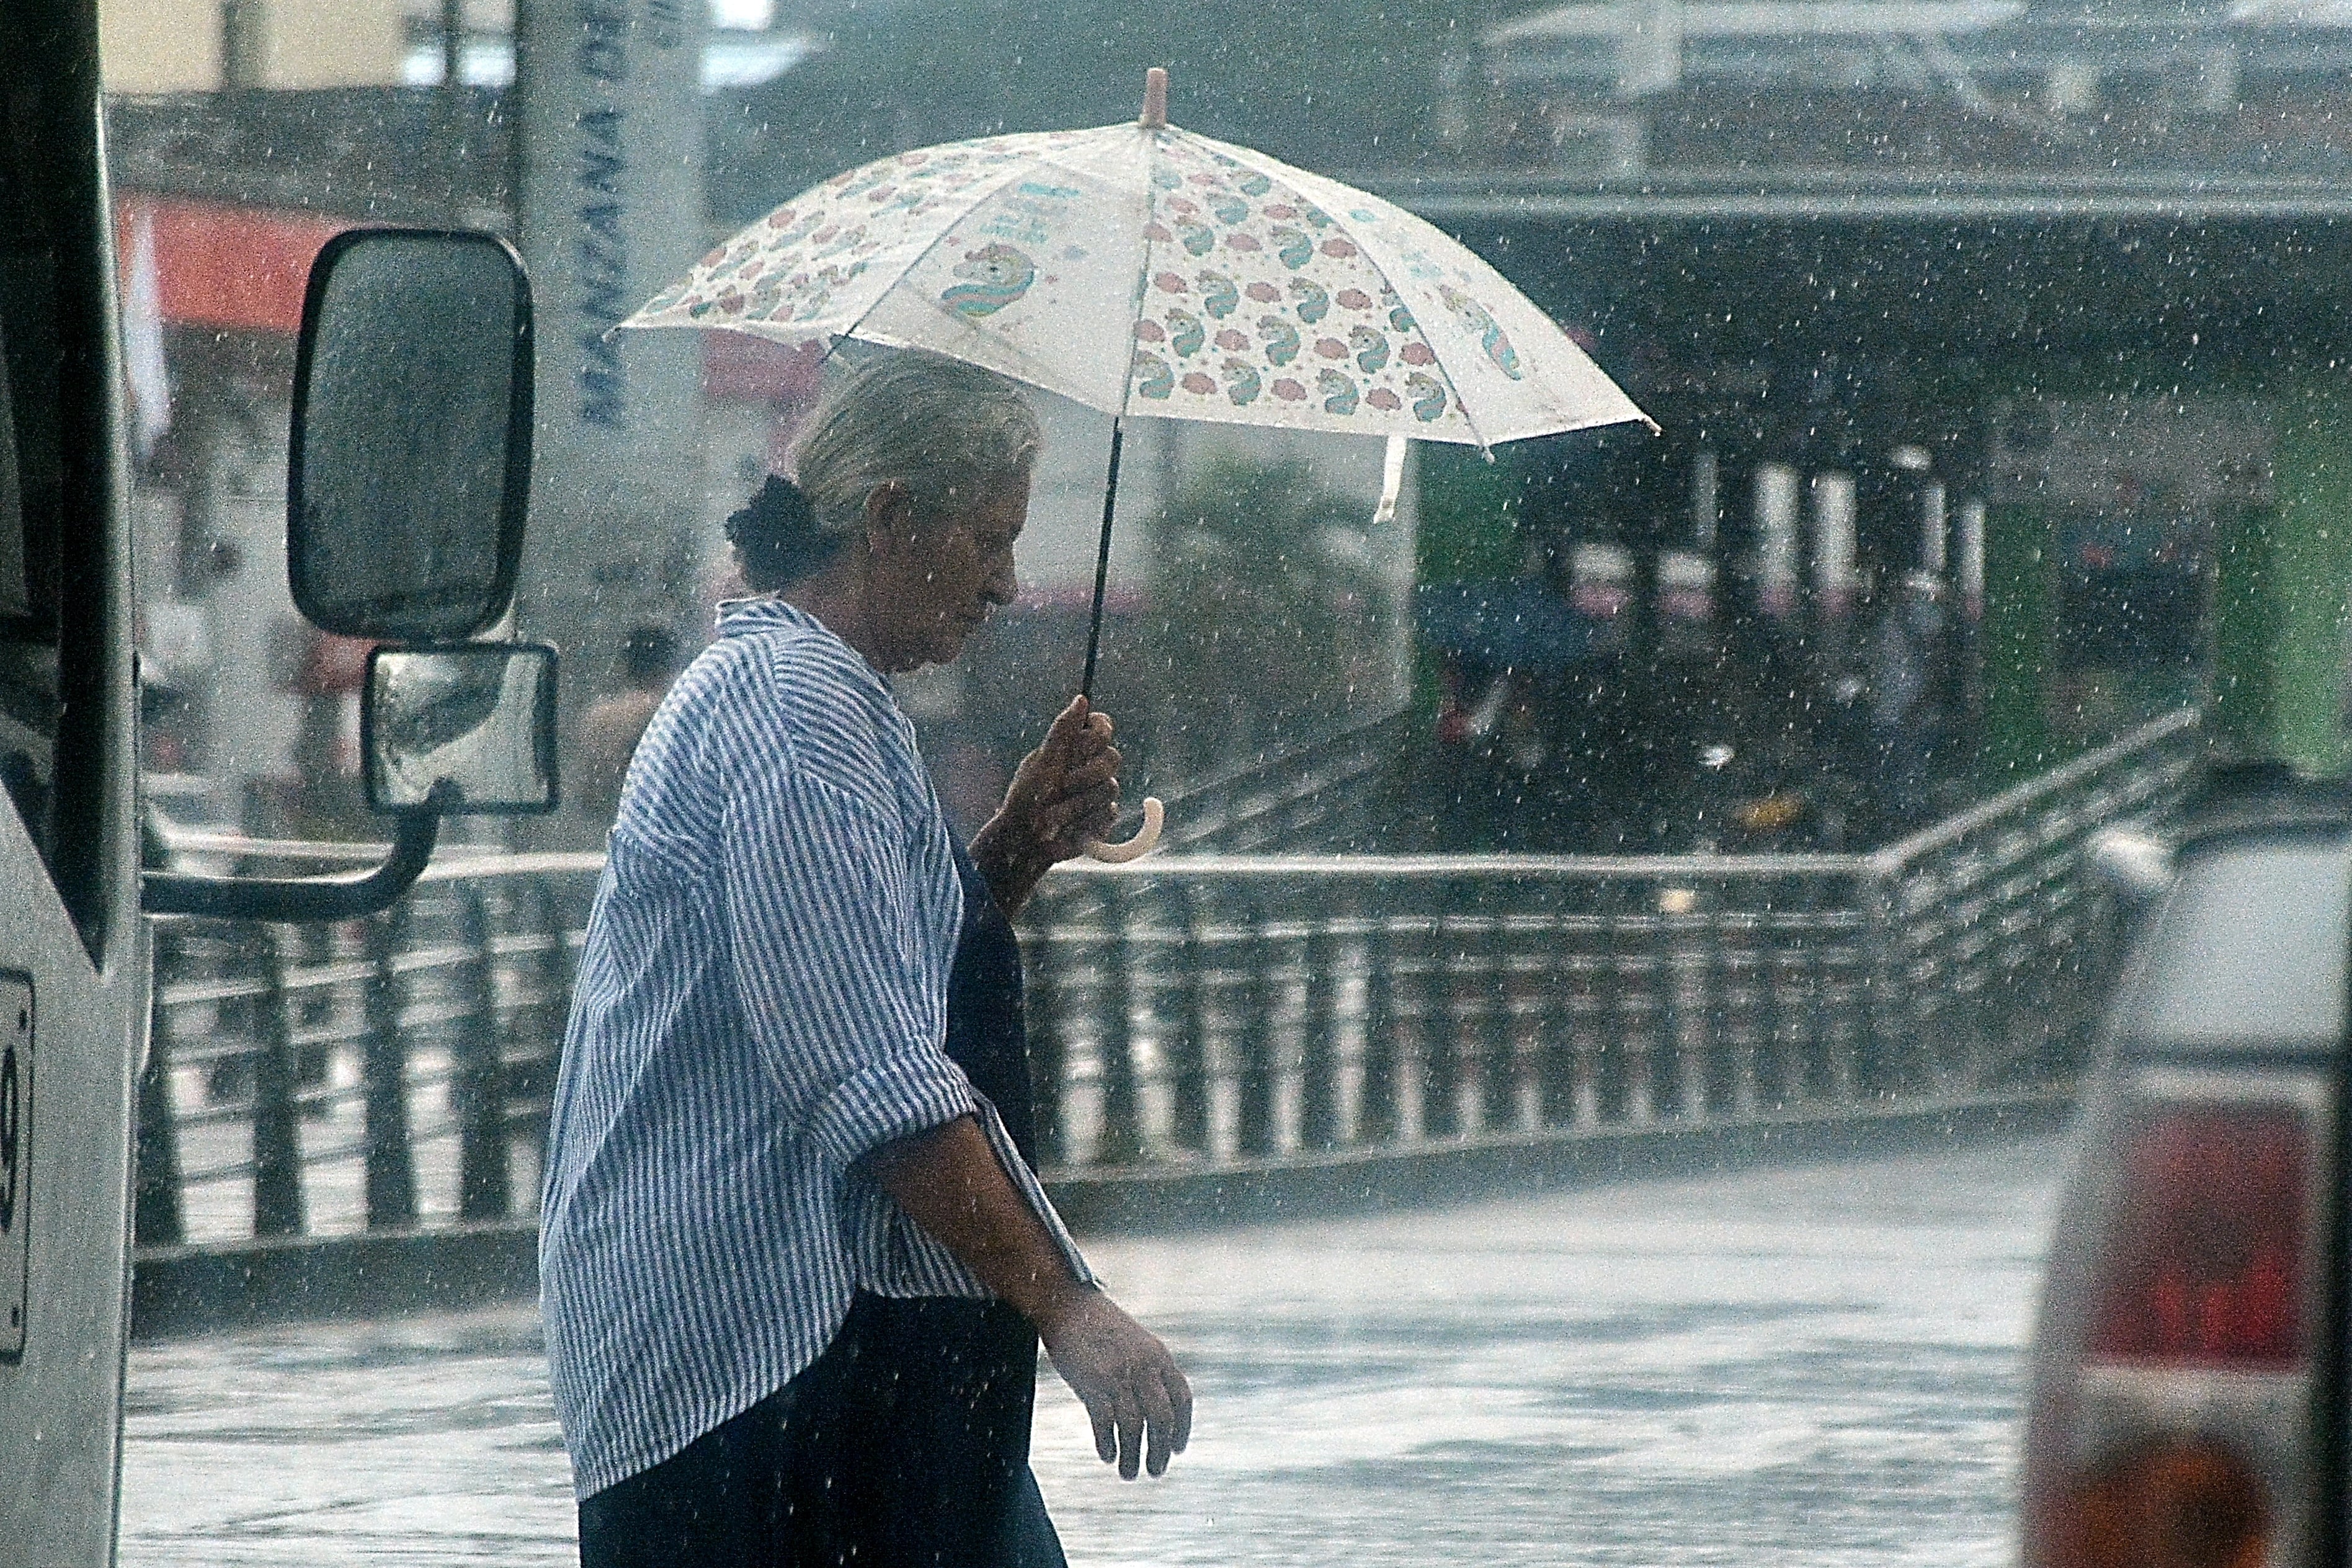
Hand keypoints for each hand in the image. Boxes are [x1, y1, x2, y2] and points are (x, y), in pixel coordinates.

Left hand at [1005, 696, 1120, 861]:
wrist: (1023, 841)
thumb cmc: (1026, 798)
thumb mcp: (1042, 761)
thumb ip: (1063, 732)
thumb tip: (1081, 699)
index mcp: (1075, 748)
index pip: (1102, 727)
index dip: (1098, 733)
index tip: (1085, 743)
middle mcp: (1089, 767)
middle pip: (1112, 758)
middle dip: (1086, 774)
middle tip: (1063, 785)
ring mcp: (1098, 793)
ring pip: (1110, 788)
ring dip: (1077, 804)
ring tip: (1051, 816)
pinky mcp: (1102, 818)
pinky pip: (1108, 815)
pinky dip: (1084, 824)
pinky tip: (1065, 830)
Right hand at [1039, 1287, 1192, 1478]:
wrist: (1068, 1304)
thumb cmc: (1101, 1326)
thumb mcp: (1137, 1342)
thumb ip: (1151, 1370)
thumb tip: (1159, 1407)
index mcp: (1159, 1356)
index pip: (1182, 1399)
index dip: (1183, 1428)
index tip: (1177, 1449)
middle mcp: (1143, 1367)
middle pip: (1162, 1419)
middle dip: (1161, 1450)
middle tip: (1156, 1470)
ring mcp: (1118, 1376)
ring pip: (1134, 1428)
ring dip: (1133, 1456)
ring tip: (1129, 1473)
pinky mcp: (1092, 1384)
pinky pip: (1105, 1423)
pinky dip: (1108, 1444)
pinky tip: (1108, 1456)